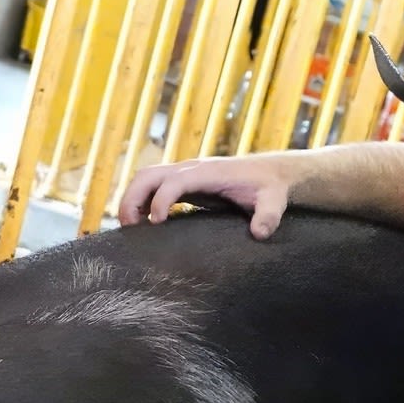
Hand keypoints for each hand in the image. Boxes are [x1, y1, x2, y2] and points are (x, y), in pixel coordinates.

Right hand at [117, 155, 297, 238]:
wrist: (270, 173)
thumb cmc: (270, 187)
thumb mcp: (275, 201)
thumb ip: (268, 215)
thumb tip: (259, 233)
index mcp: (209, 172)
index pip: (175, 179)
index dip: (161, 198)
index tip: (155, 222)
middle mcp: (192, 169)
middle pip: (149, 174)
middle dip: (133, 197)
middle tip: (128, 228)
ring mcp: (185, 174)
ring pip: (146, 178)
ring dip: (131, 198)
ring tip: (128, 228)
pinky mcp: (183, 183)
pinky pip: (153, 187)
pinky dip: (140, 201)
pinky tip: (140, 224)